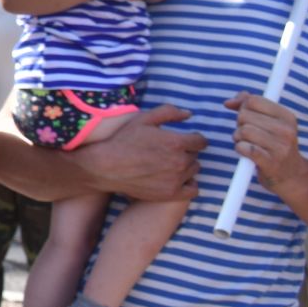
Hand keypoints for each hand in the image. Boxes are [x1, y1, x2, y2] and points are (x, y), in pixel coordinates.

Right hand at [73, 104, 204, 201]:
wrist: (107, 167)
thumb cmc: (124, 141)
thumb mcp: (143, 119)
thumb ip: (169, 112)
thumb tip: (188, 114)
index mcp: (176, 142)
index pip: (200, 141)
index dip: (193, 139)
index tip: (184, 140)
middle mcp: (180, 162)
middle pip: (195, 156)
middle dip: (186, 152)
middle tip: (169, 152)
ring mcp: (177, 179)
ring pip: (193, 171)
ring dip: (186, 166)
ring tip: (169, 164)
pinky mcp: (171, 193)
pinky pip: (193, 190)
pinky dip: (189, 184)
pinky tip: (177, 179)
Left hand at [228, 92, 307, 193]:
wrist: (291, 175)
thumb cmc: (273, 144)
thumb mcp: (268, 121)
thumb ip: (248, 105)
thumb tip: (228, 103)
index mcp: (287, 116)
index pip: (253, 100)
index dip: (243, 108)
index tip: (248, 118)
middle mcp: (286, 131)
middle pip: (244, 115)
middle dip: (239, 124)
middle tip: (249, 135)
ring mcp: (280, 147)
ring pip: (242, 131)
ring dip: (238, 138)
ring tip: (247, 144)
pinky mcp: (270, 163)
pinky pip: (243, 148)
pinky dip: (239, 149)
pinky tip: (246, 153)